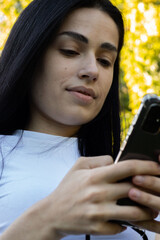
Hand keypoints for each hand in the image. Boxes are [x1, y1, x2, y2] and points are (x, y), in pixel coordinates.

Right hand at [1, 157, 159, 238]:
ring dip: (147, 210)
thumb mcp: (79, 166)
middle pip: (136, 190)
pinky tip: (128, 219)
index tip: (157, 167)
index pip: (128, 167)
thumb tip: (117, 160)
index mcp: (96, 176)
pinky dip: (128, 223)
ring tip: (150, 207)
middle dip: (151, 189)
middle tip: (158, 188)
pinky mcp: (98, 228)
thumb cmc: (67, 188)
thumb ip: (99, 160)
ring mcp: (100, 212)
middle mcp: (99, 193)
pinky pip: (122, 227)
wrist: (52, 213)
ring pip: (134, 212)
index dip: (146, 166)